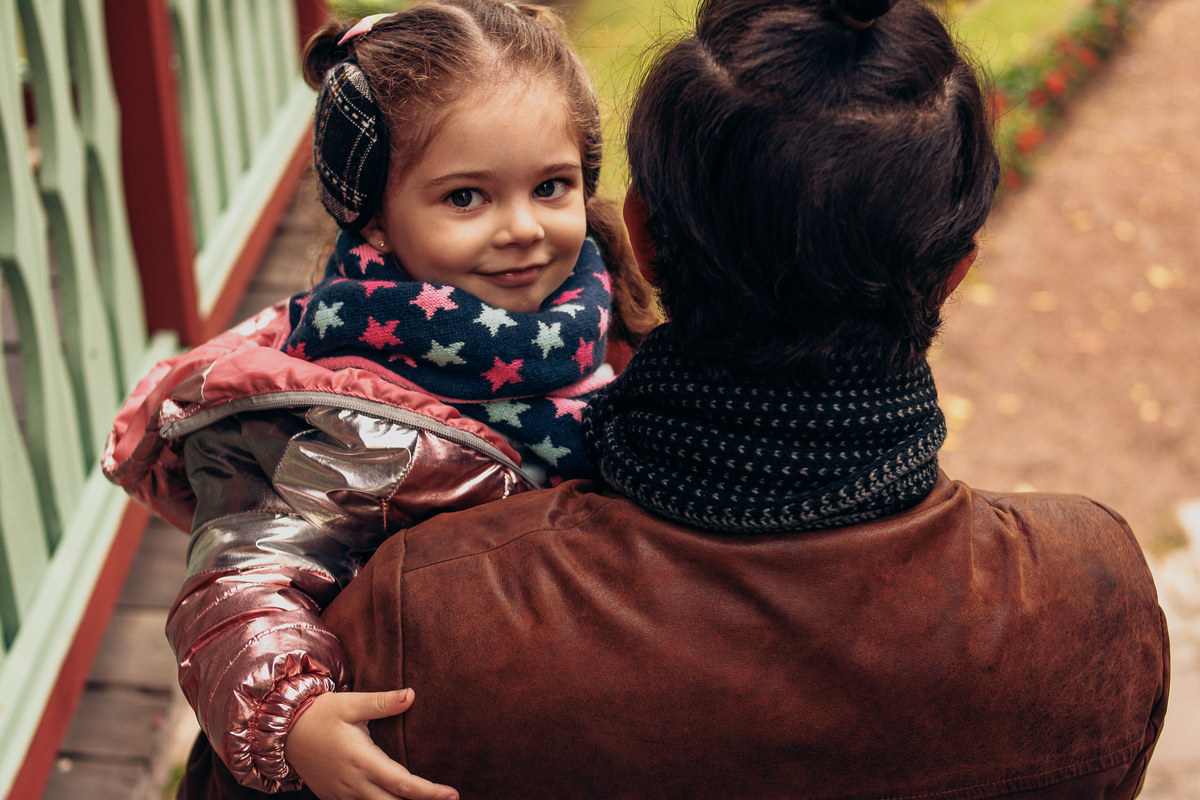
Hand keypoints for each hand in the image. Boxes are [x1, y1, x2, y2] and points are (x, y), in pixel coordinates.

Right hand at [286, 689, 458, 799]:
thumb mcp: (352, 704)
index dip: (430, 793)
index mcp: (363, 760)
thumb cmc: (320, 714)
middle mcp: (354, 783)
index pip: (404, 784)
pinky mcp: (332, 797)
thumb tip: (411, 695)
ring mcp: (342, 794)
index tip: (452, 794)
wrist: (283, 731)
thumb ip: (382, 703)